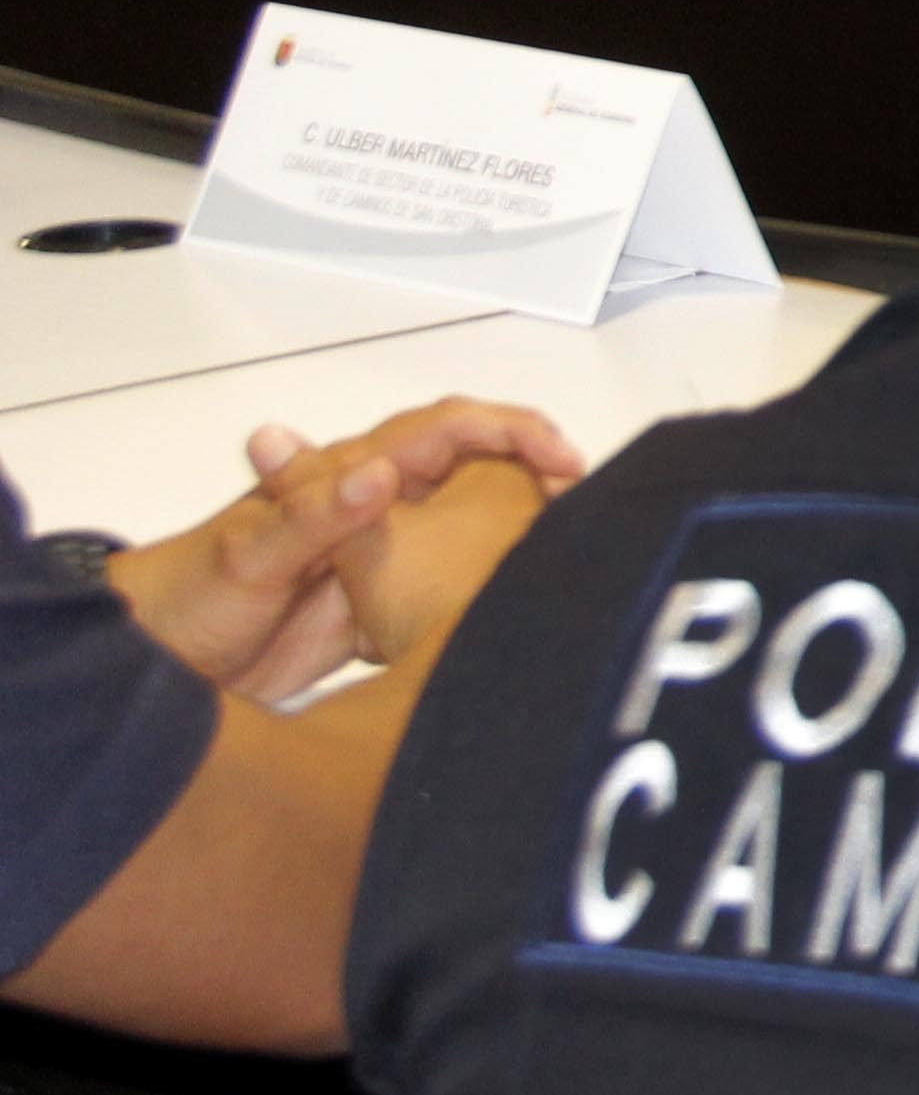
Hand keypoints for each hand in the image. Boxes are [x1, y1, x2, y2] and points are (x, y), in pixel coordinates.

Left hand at [100, 397, 582, 698]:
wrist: (155, 665)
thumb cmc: (186, 597)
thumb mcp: (250, 556)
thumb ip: (314, 515)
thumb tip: (386, 475)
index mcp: (348, 477)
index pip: (450, 428)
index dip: (513, 432)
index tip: (560, 458)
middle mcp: (375, 507)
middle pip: (477, 467)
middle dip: (539, 473)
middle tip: (586, 507)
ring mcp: (381, 552)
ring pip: (472, 520)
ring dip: (521, 525)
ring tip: (569, 551)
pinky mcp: (379, 604)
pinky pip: (451, 579)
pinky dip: (490, 581)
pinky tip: (515, 602)